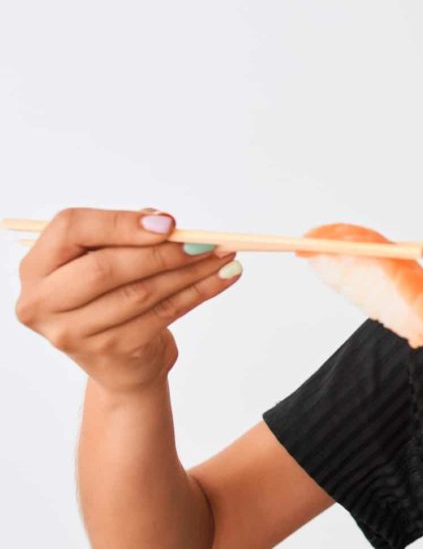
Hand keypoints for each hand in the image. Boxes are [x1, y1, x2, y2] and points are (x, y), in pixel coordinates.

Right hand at [13, 206, 242, 395]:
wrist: (121, 360)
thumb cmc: (111, 295)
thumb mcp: (107, 258)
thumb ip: (126, 234)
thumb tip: (162, 222)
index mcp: (37, 267)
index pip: (70, 230)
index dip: (120, 224)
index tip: (167, 224)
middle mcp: (44, 302)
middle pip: (105, 268)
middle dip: (162, 252)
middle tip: (205, 241)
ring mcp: (74, 333)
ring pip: (141, 293)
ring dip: (191, 271)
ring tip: (224, 255)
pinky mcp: (111, 351)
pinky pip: (163, 314)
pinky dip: (199, 292)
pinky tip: (224, 277)